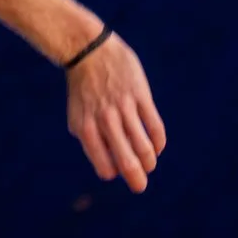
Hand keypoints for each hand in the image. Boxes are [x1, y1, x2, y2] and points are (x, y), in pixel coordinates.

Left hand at [67, 33, 166, 191]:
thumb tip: (111, 169)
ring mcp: (124, 108)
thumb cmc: (85, 90)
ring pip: (145, 147)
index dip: (114, 173)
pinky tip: (157, 147)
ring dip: (150, 162)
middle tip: (141, 186)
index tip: (118, 169)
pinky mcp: (141, 96)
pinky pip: (155, 128)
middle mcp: (105, 121)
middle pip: (127, 162)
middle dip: (138, 180)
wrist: (90, 52)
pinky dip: (159, 143)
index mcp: (86, 129)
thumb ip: (91, 141)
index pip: (105, 167)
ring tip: (149, 165)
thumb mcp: (79, 117)